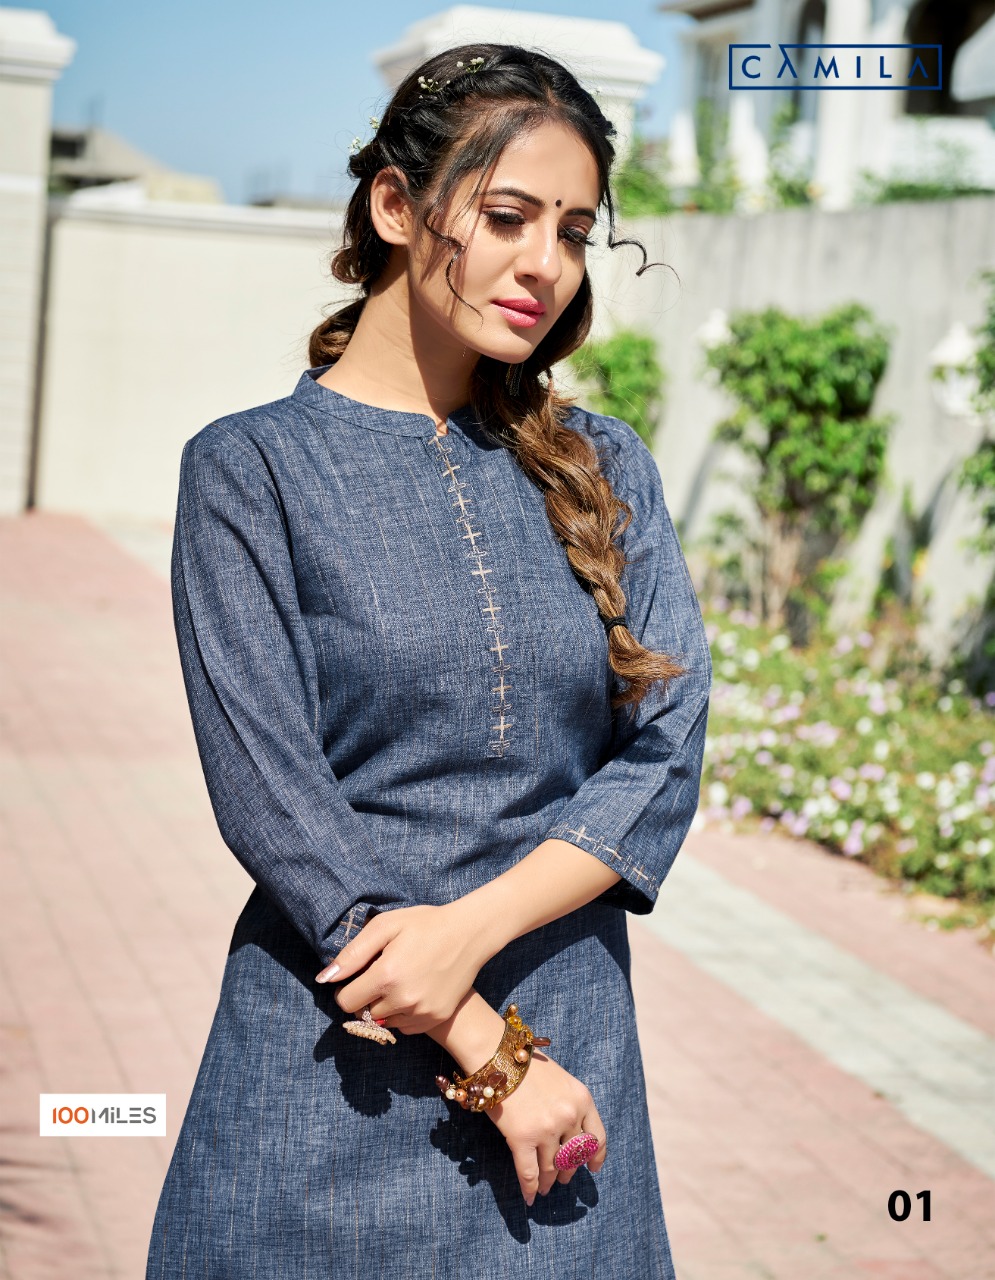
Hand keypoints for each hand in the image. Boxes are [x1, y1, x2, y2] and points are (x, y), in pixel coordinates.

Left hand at [316, 903, 487, 1034]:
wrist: (470, 933)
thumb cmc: (425, 924)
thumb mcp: (385, 926)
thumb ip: (352, 954)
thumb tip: (325, 979)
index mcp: (386, 975)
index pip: (346, 1002)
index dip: (347, 989)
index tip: (359, 976)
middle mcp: (403, 999)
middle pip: (364, 1013)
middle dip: (367, 996)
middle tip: (384, 973)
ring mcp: (422, 1012)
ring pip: (384, 1021)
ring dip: (385, 1006)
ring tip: (401, 980)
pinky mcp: (436, 1017)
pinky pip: (406, 1027)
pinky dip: (404, 1014)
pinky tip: (415, 990)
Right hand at [485, 1051, 607, 1204]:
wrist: (498, 1055)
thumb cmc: (526, 1064)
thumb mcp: (561, 1080)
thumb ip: (570, 1105)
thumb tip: (570, 1136)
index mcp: (582, 1099)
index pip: (597, 1137)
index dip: (596, 1157)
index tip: (593, 1168)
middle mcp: (568, 1116)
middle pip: (573, 1155)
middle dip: (568, 1171)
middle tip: (563, 1179)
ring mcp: (546, 1129)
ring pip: (551, 1167)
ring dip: (549, 1182)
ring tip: (546, 1189)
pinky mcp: (522, 1138)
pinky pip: (529, 1172)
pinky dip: (530, 1188)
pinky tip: (530, 1197)